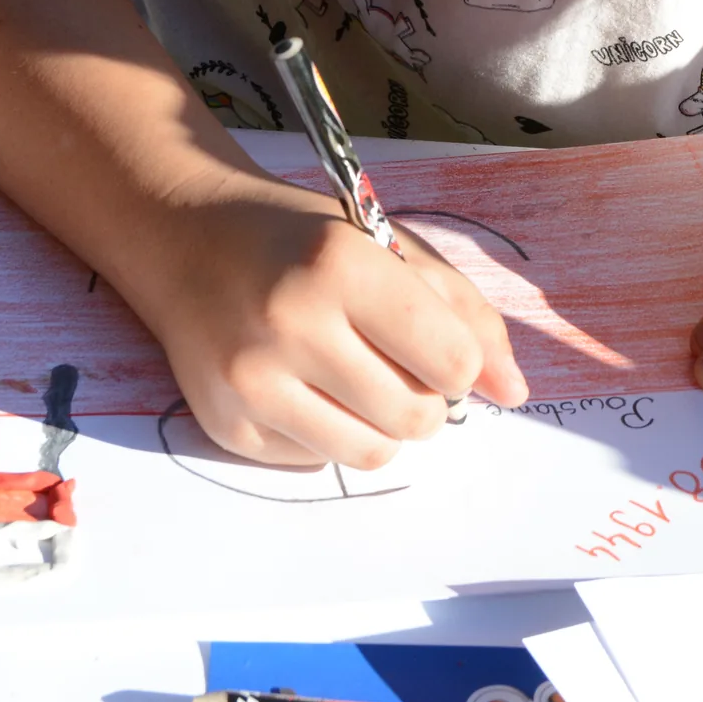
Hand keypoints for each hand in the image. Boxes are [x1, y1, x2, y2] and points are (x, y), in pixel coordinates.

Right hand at [129, 172, 527, 467]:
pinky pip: (315, 462)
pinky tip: (306, 388)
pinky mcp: (224, 425)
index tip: (439, 346)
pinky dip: (328, 435)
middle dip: (427, 402)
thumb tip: (514, 393)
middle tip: (401, 367)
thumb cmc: (305, 240)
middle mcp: (290, 325)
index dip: (459, 362)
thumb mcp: (392, 248)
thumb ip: (465, 315)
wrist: (187, 239)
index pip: (450, 361)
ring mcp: (250, 382)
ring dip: (383, 427)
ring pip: (369, 454)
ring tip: (360, 382)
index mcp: (342, 266)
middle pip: (415, 418)